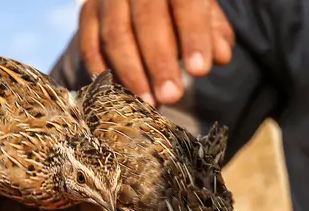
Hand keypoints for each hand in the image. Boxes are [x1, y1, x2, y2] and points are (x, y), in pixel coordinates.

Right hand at [78, 0, 234, 105]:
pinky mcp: (87, 13)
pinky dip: (105, 71)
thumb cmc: (180, 6)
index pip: (186, 3)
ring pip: (115, 34)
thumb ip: (214, 32)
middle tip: (172, 96)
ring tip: (149, 103)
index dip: (193, 36)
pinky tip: (120, 94)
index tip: (200, 71)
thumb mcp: (202, 11)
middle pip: (147, 20)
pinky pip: (90, 44)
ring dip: (132, 73)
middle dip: (160, 62)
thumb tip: (220, 56)